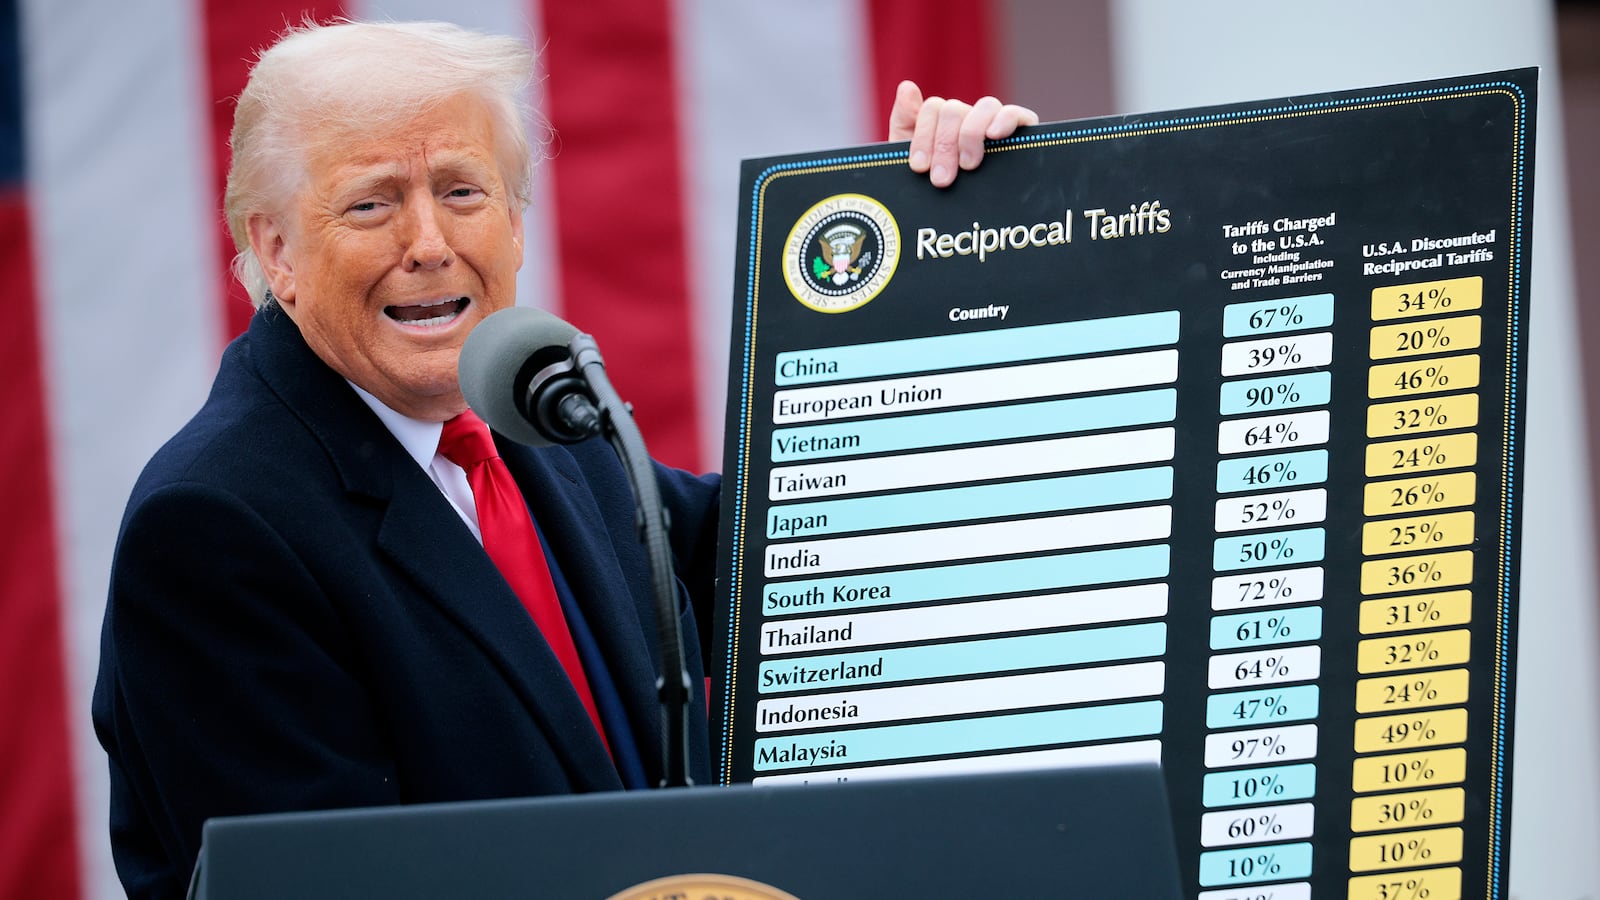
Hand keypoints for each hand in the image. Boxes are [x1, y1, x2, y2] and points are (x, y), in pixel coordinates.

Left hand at [887, 80, 1039, 187]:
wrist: (962, 228)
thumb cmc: (935, 192)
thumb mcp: (912, 161)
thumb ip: (905, 123)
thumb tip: (907, 86)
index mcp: (943, 124)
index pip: (933, 109)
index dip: (924, 136)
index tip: (920, 167)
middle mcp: (969, 120)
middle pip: (955, 110)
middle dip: (944, 145)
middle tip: (941, 179)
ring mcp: (995, 125)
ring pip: (985, 106)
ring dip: (971, 134)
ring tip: (968, 165)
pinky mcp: (1022, 134)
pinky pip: (1017, 114)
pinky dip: (1005, 119)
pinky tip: (994, 135)